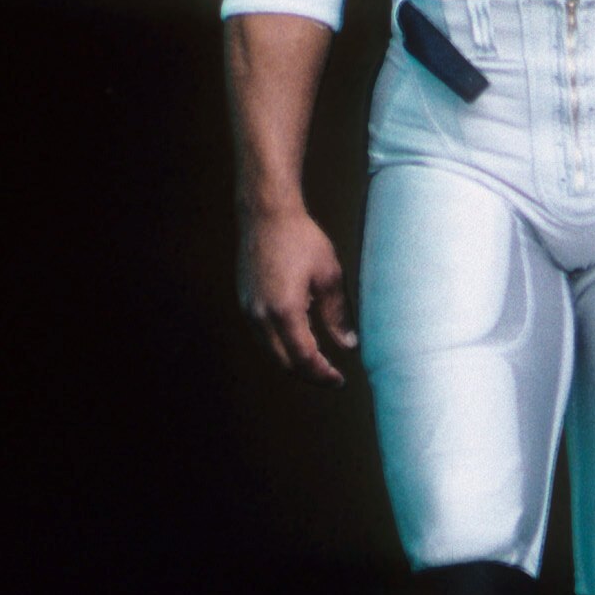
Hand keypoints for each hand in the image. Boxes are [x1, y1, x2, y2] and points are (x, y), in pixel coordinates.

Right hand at [239, 206, 356, 383]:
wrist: (267, 214)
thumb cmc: (301, 239)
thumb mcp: (329, 276)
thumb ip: (338, 315)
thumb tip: (349, 345)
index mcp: (284, 311)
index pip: (304, 358)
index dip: (322, 374)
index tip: (339, 380)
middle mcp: (260, 316)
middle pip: (285, 362)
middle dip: (309, 374)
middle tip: (331, 377)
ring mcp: (249, 310)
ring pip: (271, 351)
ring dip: (294, 361)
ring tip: (318, 361)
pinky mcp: (245, 302)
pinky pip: (263, 336)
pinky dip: (282, 345)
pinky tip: (300, 338)